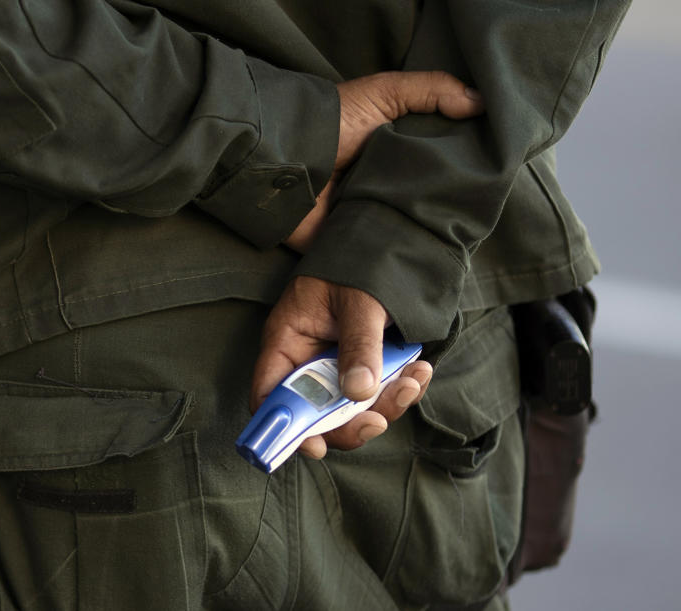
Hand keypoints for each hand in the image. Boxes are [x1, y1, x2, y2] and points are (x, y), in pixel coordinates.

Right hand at [250, 276, 432, 458]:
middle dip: (350, 424)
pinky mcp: (365, 366)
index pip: (269, 396)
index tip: (314, 446)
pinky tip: (419, 371)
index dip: (284, 427)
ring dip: (386, 405)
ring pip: (352, 410)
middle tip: (379, 419)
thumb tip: (359, 393)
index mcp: (287, 342)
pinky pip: (379, 393)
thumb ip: (359, 345)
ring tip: (414, 378)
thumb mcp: (358, 300)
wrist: (389, 238)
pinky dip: (401, 389)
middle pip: (314, 415)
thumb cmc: (359, 262)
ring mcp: (337, 366)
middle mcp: (307, 361)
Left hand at [283, 71, 482, 252]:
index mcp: (397, 148)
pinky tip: (431, 253)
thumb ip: (432, 91)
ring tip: (465, 230)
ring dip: (433, 227)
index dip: (466, 161)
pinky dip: (403, 254)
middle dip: (454, 199)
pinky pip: (385, 253)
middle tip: (484, 202)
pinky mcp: (355, 243)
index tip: (496, 165)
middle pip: (431, 194)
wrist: (288, 161)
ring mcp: (372, 213)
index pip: (441, 158)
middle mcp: (387, 181)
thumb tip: (482, 103)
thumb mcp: (385, 93)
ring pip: (414, 225)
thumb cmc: (335, 122)